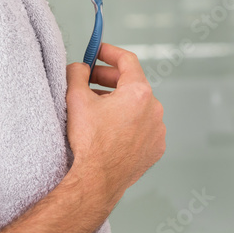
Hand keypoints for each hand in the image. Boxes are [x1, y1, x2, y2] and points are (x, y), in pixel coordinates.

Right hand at [65, 43, 165, 204]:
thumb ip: (77, 73)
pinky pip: (143, 127)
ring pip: (137, 107)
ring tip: (97, 108)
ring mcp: (157, 130)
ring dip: (119, 103)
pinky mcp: (156, 148)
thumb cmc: (89, 143)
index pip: (128, 60)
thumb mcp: (76, 99)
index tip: (98, 51)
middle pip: (133, 84)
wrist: (96, 181)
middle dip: (110, 79)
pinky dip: (128, 123)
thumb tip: (80, 67)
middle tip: (91, 79)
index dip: (110, 52)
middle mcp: (154, 109)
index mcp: (139, 92)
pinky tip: (110, 130)